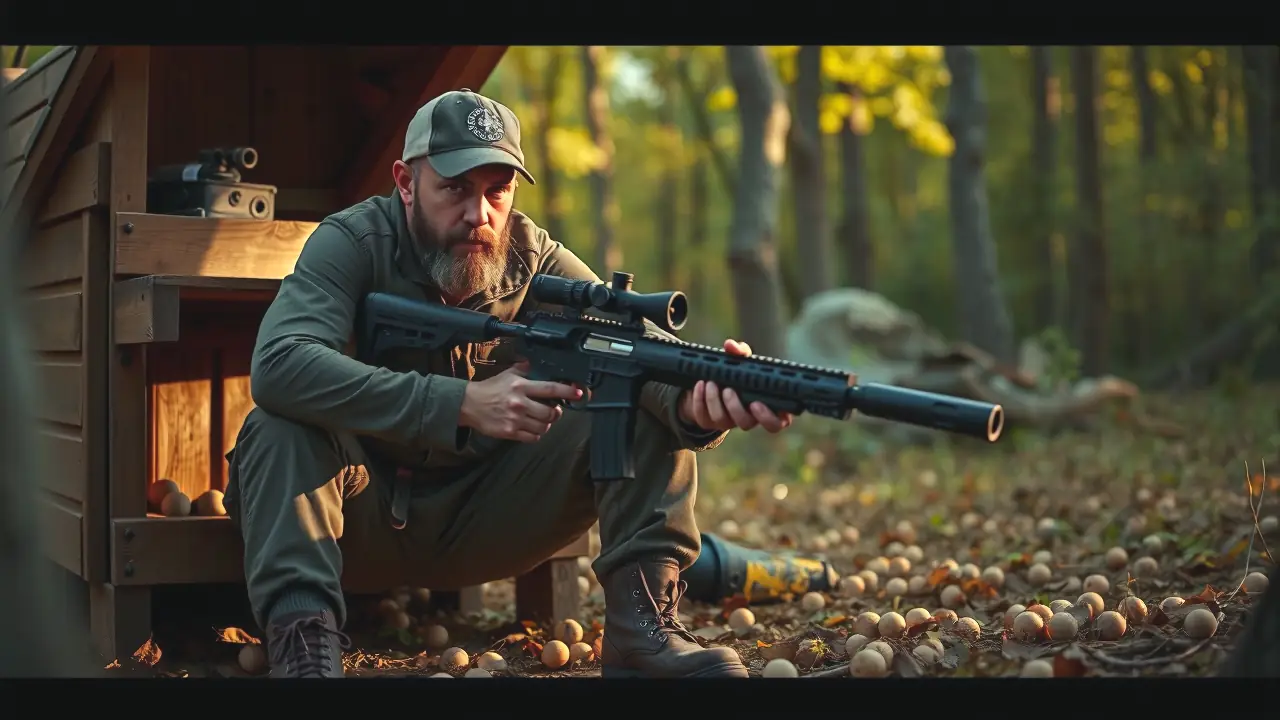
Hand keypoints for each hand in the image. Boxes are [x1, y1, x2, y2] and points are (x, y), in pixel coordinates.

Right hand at [459, 361, 582, 442]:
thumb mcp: (507, 374)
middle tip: (554, 410)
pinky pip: (533, 437)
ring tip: (541, 418)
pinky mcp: (510, 433)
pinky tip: (532, 427)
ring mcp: (515, 420)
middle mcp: (520, 403)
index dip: (568, 391)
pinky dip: (536, 433)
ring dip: (546, 423)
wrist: (468, 404)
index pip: (551, 389)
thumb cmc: (489, 389)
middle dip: (557, 412)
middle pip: (551, 412)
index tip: (579, 393)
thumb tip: (538, 362)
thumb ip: (525, 369)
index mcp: (521, 386)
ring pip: (544, 426)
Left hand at [678, 339, 793, 432]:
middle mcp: (747, 418)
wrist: (710, 383)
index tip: (756, 403)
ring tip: (710, 382)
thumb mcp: (740, 362)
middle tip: (728, 389)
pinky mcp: (708, 422)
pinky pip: (703, 417)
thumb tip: (730, 345)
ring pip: (722, 421)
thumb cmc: (735, 374)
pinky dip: (699, 400)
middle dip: (735, 407)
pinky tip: (700, 385)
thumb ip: (740, 353)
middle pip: (746, 424)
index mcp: (764, 406)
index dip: (769, 418)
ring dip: (714, 400)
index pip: (776, 423)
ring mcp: (727, 423)